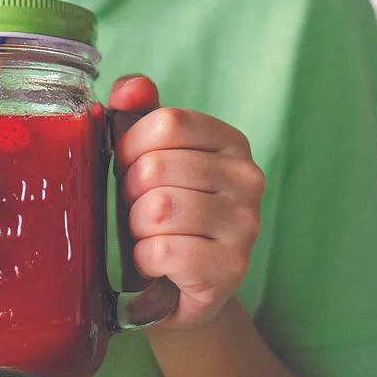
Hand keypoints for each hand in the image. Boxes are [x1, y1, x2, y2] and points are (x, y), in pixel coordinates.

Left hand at [109, 75, 264, 328]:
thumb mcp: (148, 162)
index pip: (166, 123)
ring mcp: (244, 225)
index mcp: (229, 142)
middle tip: (140, 213)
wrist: (180, 288)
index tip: (129, 169)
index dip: (129, 147)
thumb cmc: (160, 218)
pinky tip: (156, 263)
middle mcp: (247, 179)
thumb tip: (130, 88)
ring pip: (157, 209)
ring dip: (136, 228)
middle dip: (130, 194)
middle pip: (156, 167)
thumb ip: (138, 117)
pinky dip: (145, 259)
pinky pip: (164, 250)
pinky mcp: (230, 268)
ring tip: (149, 237)